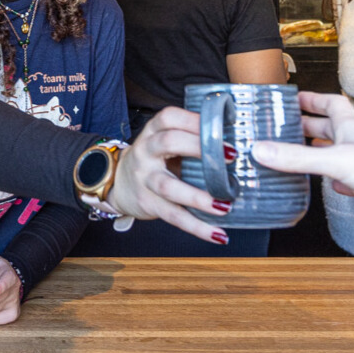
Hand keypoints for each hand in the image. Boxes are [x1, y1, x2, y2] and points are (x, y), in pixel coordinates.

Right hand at [108, 106, 228, 244]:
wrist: (118, 182)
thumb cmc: (154, 159)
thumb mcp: (163, 142)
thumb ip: (190, 139)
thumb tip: (236, 142)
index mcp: (153, 132)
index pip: (170, 118)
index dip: (194, 120)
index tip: (221, 128)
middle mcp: (146, 151)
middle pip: (169, 142)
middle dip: (200, 148)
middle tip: (231, 157)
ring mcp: (144, 178)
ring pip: (170, 186)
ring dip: (199, 197)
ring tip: (224, 205)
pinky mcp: (148, 203)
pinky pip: (174, 216)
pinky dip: (197, 227)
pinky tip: (218, 234)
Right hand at [251, 92, 353, 219]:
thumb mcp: (334, 159)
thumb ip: (296, 157)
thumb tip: (262, 150)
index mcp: (351, 126)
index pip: (329, 104)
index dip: (311, 100)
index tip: (294, 98)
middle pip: (331, 127)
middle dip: (310, 125)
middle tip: (290, 127)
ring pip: (339, 152)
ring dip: (322, 151)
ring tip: (304, 154)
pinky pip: (351, 179)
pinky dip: (338, 181)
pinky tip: (333, 186)